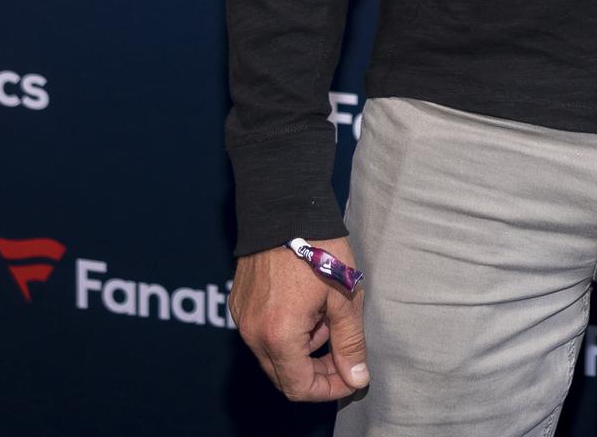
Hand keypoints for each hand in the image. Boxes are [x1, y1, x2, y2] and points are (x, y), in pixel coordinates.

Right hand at [234, 237, 368, 400]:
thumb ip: (350, 342)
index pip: (299, 387)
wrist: (284, 207)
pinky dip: (288, 330)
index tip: (351, 376)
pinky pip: (264, 332)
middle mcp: (253, 333)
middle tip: (345, 352)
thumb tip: (357, 377)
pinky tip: (307, 304)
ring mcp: (242, 318)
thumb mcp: (345, 297)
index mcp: (279, 335)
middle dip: (318, 371)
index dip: (329, 389)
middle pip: (284, 375)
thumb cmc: (319, 249)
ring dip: (304, 347)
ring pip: (274, 354)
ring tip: (327, 313)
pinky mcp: (240, 303)